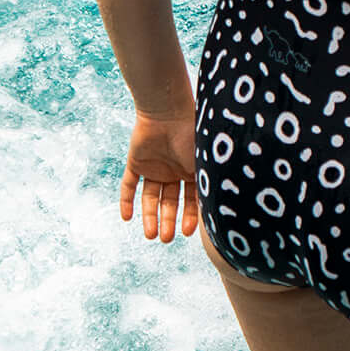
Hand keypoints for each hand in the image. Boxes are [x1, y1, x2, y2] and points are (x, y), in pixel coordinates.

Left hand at [120, 109, 198, 243]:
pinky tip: (126, 218)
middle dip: (168, 221)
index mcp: (192, 170)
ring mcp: (154, 167)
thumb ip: (210, 188)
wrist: (167, 111)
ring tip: (150, 236)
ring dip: (149, 216)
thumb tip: (224, 213)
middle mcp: (173, 170)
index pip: (191, 200)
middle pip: (169, 202)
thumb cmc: (192, 136)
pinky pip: (129, 185)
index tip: (187, 234)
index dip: (190, 217)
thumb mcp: (204, 166)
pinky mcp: (135, 162)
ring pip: (150, 197)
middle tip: (165, 239)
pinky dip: (126, 201)